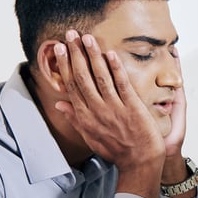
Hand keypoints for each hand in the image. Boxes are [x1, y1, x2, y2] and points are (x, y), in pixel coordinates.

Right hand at [53, 31, 163, 197]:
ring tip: (87, 37)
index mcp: (85, 116)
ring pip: (100, 77)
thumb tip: (59, 103)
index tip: (59, 48)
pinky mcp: (132, 107)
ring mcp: (114, 108)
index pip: (71, 85)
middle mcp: (96, 110)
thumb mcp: (90, 136)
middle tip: (70, 34)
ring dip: (93, 56)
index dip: (64, 65)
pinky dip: (116, 68)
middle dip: (75, 54)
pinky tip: (110, 53)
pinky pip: (122, 84)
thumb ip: (74, 118)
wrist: (139, 162)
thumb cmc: (115, 150)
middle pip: (82, 77)